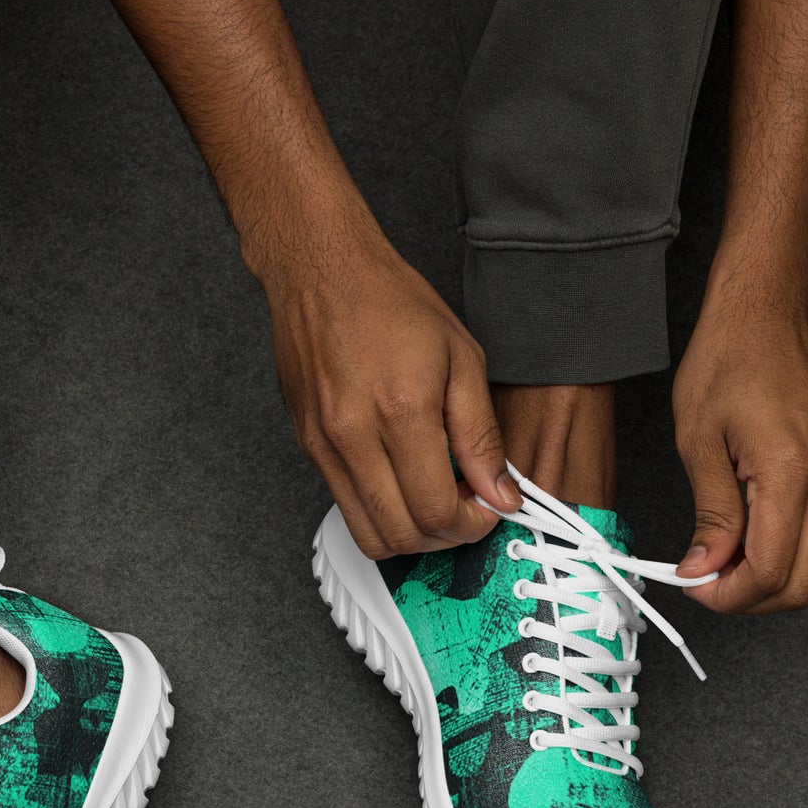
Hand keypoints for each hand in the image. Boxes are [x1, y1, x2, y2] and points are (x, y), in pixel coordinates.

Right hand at [257, 217, 519, 557]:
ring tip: (432, 501)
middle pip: (402, 535)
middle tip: (465, 509)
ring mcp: (324, 446)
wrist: (320, 270)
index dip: (471, 524)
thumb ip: (481, 436)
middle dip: (444, 537)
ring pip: (368, 534)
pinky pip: (345, 506)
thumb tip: (500, 494)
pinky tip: (401, 482)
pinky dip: (380, 511)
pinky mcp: (307, 447)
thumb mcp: (461, 358)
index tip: (487, 508)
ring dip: (409, 535)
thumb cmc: (391, 302)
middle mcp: (354, 436)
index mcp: (402, 411)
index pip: (437, 510)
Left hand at [673, 292, 807, 613]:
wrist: (766, 313)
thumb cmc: (728, 359)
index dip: (728, 594)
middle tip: (701, 579)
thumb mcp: (698, 442)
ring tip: (714, 557)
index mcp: (795, 471)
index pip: (772, 571)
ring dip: (763, 578)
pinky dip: (778, 553)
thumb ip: (710, 514)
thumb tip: (705, 568)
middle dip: (748, 597)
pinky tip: (739, 538)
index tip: (690, 585)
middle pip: (803, 584)